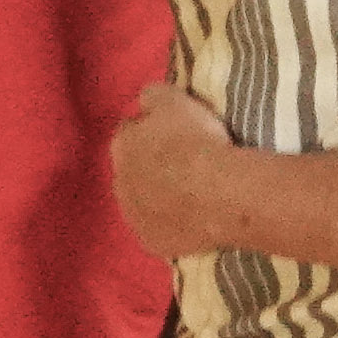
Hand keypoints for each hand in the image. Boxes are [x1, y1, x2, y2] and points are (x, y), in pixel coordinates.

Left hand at [108, 84, 241, 258]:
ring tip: (192, 194)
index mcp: (122, 144)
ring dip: (159, 197)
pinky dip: (173, 225)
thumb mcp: (175, 99)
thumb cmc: (196, 141)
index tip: (172, 131)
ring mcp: (133, 216)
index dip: (150, 130)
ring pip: (144, 203)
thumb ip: (154, 95)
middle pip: (133, 170)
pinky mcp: (152, 242)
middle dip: (150, 166)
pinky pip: (161, 230)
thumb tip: (146, 98)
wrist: (218, 194)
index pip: (129, 131)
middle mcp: (118, 181)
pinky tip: (194, 220)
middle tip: (183, 163)